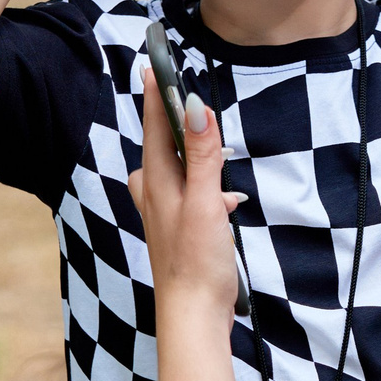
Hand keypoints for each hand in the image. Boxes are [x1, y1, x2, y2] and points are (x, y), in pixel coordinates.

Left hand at [129, 63, 246, 321]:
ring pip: (175, 172)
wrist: (193, 316)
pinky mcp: (181, 231)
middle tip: (185, 98)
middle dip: (175, 124)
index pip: (155, 126)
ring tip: (213, 147)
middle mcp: (155, 195)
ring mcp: (166, 214)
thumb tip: (196, 107)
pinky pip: (190, 195)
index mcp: (157, 182)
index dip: (156, 94)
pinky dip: (207, 188)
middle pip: (161, 147)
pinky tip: (228, 200)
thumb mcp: (204, 202)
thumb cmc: (196, 262)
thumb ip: (201, 155)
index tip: (152, 64)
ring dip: (194, 157)